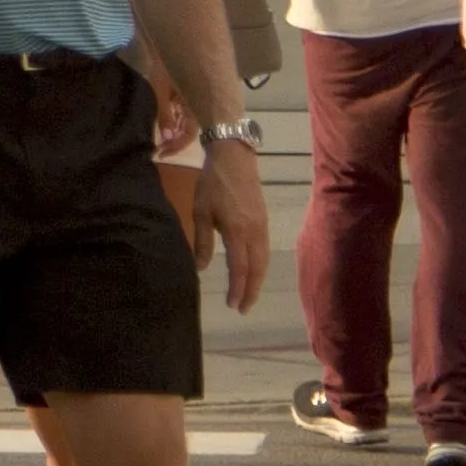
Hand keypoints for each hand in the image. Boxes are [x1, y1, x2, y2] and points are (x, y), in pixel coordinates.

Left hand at [199, 140, 275, 312]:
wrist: (234, 157)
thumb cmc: (212, 184)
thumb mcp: (200, 211)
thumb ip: (202, 241)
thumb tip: (201, 268)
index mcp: (237, 230)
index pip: (239, 268)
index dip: (237, 289)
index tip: (232, 305)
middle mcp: (254, 232)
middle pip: (256, 269)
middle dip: (251, 291)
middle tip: (243, 308)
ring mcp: (262, 226)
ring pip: (263, 260)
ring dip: (257, 280)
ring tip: (248, 295)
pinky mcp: (264, 220)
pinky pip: (264, 250)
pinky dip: (260, 266)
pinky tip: (253, 271)